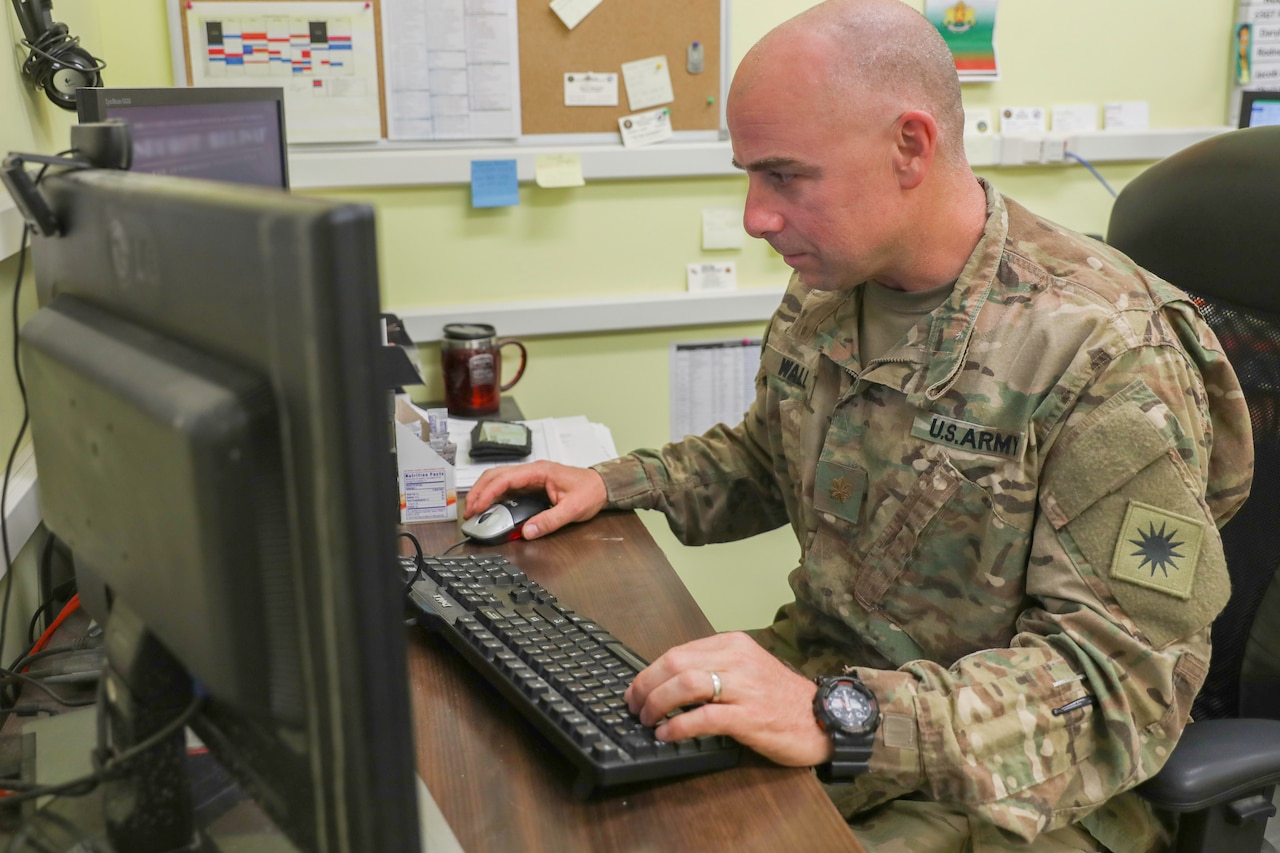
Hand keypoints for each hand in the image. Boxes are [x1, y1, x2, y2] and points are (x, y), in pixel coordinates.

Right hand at [464, 461, 607, 539]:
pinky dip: (494, 497)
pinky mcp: (531, 485)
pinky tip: (489, 509)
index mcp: (539, 471)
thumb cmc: (590, 491)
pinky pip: (507, 488)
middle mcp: (531, 471)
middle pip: (495, 476)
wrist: (602, 486)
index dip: (487, 492)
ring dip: (484, 493)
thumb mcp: (573, 509)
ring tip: (475, 511)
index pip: (505, 478)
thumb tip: (528, 531)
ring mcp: (530, 477)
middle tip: (469, 512)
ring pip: (498, 480)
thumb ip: (550, 521)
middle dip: (479, 492)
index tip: (477, 507)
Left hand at [624, 632, 830, 767]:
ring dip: (657, 704)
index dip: (649, 672)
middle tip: (634, 706)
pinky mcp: (749, 716)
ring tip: (647, 719)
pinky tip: (666, 735)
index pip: (678, 652)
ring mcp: (744, 687)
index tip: (635, 689)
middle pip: (675, 664)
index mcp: (734, 645)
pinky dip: (677, 726)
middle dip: (646, 686)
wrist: (823, 719)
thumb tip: (670, 682)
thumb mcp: (747, 670)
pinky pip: (703, 717)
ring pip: (686, 685)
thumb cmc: (782, 698)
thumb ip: (714, 669)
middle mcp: (737, 660)